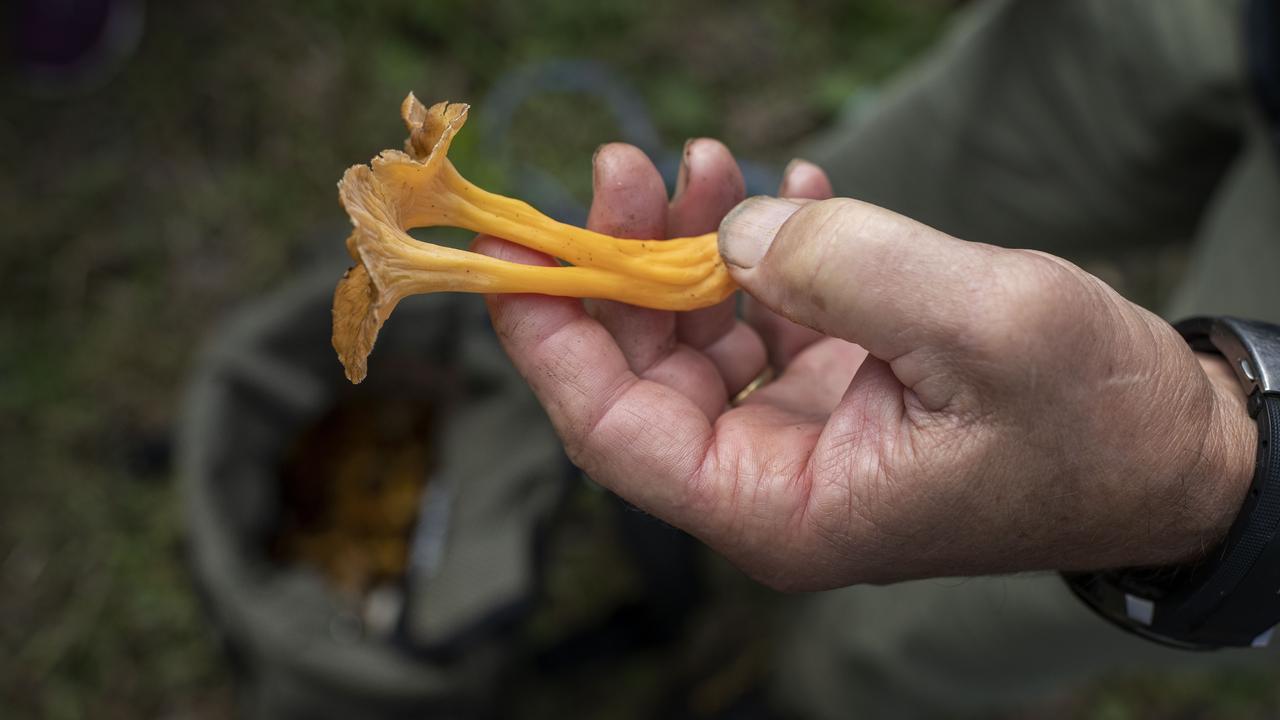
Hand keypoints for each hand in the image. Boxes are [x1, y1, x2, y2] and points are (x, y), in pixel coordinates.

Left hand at [475, 146, 1255, 590]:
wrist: (1174, 451)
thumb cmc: (1096, 420)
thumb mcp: (986, 325)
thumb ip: (849, 268)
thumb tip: (733, 234)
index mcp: (782, 507)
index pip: (615, 434)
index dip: (552, 342)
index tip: (517, 252)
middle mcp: (773, 480)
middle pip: (643, 374)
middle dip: (626, 264)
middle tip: (630, 165)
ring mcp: (801, 434)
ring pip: (698, 336)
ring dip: (693, 244)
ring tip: (713, 161)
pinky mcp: (836, 390)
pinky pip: (764, 319)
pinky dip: (761, 254)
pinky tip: (787, 194)